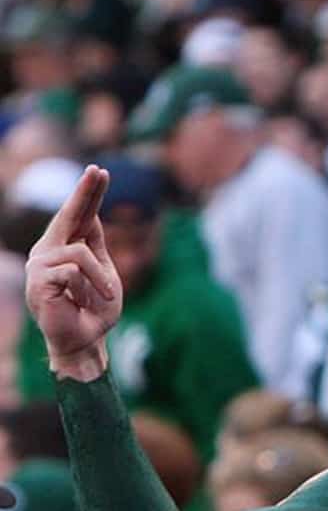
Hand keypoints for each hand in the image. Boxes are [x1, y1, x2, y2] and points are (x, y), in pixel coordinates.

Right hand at [25, 165, 120, 380]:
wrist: (84, 340)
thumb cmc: (94, 310)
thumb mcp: (103, 272)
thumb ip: (95, 246)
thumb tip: (92, 214)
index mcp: (65, 248)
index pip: (79, 216)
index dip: (88, 194)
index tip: (99, 171)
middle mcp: (48, 251)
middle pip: (69, 216)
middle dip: (85, 192)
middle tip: (98, 171)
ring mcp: (40, 265)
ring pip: (81, 253)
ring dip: (101, 278)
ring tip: (105, 295)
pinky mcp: (39, 280)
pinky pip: (74, 270)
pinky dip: (92, 285)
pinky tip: (86, 301)